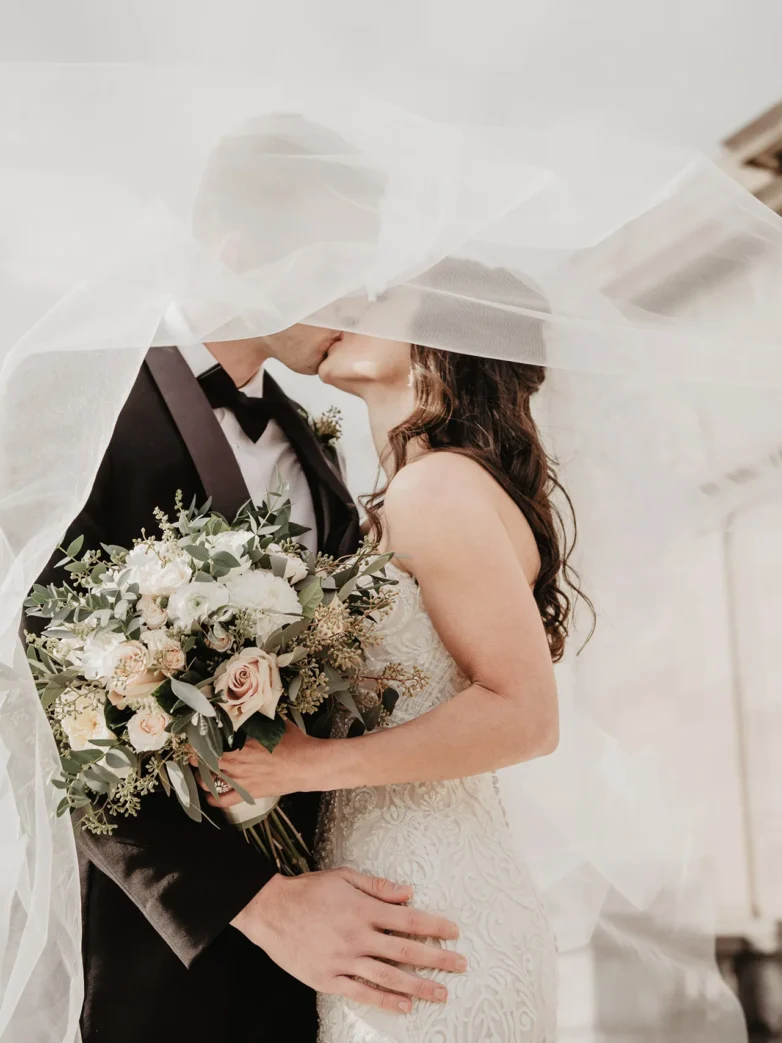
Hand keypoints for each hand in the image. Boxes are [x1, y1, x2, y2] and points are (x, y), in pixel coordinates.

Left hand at [206, 724, 315, 805]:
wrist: (308, 766)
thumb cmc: (295, 743)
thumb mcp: (276, 724)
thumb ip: (261, 719)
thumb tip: (254, 708)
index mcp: (240, 744)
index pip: (209, 743)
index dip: (197, 740)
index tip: (195, 736)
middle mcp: (236, 763)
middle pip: (204, 761)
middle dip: (196, 756)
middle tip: (195, 751)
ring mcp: (240, 780)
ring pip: (209, 781)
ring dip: (201, 775)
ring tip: (200, 770)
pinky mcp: (248, 793)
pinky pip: (223, 800)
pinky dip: (212, 798)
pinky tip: (209, 794)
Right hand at [232, 867, 466, 1013]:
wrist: (270, 910)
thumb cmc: (308, 890)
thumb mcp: (344, 877)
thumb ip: (378, 887)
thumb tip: (409, 893)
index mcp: (363, 909)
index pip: (408, 919)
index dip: (434, 926)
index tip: (454, 932)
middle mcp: (357, 937)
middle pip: (405, 951)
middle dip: (436, 959)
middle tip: (460, 965)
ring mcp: (343, 960)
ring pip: (388, 977)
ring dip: (418, 986)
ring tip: (441, 993)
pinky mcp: (328, 979)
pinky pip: (362, 993)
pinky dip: (385, 1000)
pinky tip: (404, 1006)